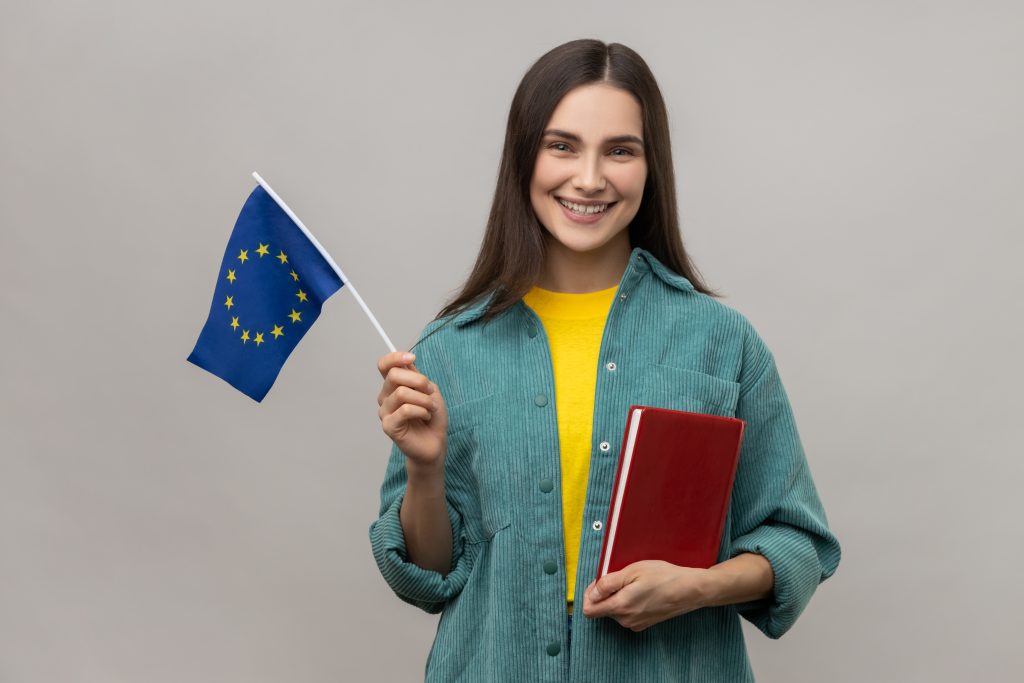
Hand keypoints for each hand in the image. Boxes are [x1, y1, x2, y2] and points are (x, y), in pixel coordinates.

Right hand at [377, 351, 447, 473]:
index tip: (412, 358)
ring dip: (424, 400)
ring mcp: (385, 412)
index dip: (395, 357)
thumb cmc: (432, 416)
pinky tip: (425, 417)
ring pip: (402, 393)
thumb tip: (406, 361)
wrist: (435, 442)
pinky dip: (421, 411)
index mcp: (393, 386)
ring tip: (431, 408)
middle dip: (418, 380)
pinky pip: (405, 410)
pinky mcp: (388, 426)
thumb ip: (416, 376)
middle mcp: (385, 397)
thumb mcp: (430, 391)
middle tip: (431, 392)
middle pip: (394, 375)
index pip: (384, 365)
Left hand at [581, 560, 710, 631]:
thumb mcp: (632, 571)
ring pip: (615, 610)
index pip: (589, 610)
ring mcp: (635, 624)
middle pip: (602, 609)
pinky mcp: (644, 624)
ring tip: (635, 583)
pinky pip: (627, 614)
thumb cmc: (663, 577)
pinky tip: (642, 591)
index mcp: (620, 606)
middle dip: (605, 593)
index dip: (588, 594)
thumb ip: (608, 584)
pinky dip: (628, 602)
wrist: (690, 590)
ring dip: (618, 596)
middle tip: (621, 577)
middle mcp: (626, 620)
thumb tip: (591, 594)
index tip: (599, 582)